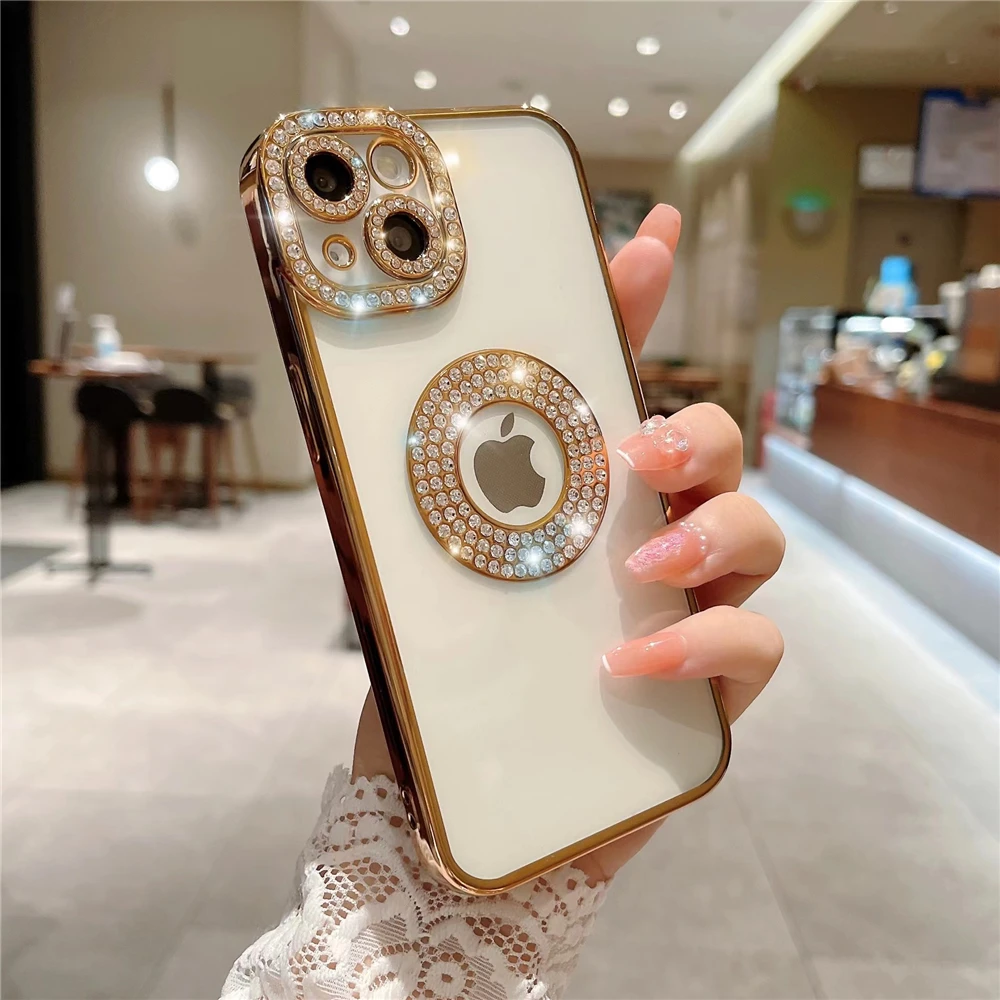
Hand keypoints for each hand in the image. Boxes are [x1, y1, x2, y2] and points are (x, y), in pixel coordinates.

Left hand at [353, 205, 784, 884]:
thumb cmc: (433, 685)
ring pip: (758, 533)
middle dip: (696, 429)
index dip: (643, 306)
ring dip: (710, 531)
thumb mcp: (406, 572)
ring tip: (643, 560)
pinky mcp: (711, 687)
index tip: (652, 237)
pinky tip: (631, 659)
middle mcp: (646, 537)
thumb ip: (404, 497)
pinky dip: (706, 642)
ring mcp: (689, 608)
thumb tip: (354, 398)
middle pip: (718, 445)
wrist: (442, 815)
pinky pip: (756, 644)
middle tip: (637, 447)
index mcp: (579, 499)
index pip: (623, 383)